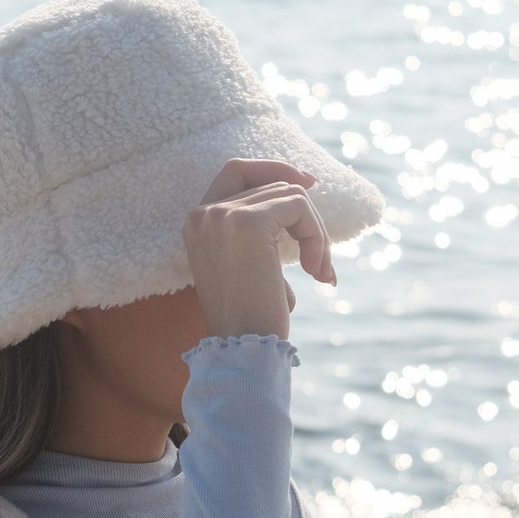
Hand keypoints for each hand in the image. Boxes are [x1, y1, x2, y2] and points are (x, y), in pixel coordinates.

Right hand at [183, 157, 334, 342]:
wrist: (244, 348)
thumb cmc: (252, 318)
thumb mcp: (251, 263)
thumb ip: (265, 227)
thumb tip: (306, 184)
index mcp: (197, 222)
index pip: (237, 170)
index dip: (275, 169)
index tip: (310, 185)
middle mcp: (203, 213)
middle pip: (273, 183)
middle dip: (307, 220)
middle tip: (320, 263)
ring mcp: (222, 215)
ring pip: (292, 195)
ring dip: (316, 234)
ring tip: (319, 272)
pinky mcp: (248, 223)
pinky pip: (299, 207)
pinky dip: (316, 236)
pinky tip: (315, 272)